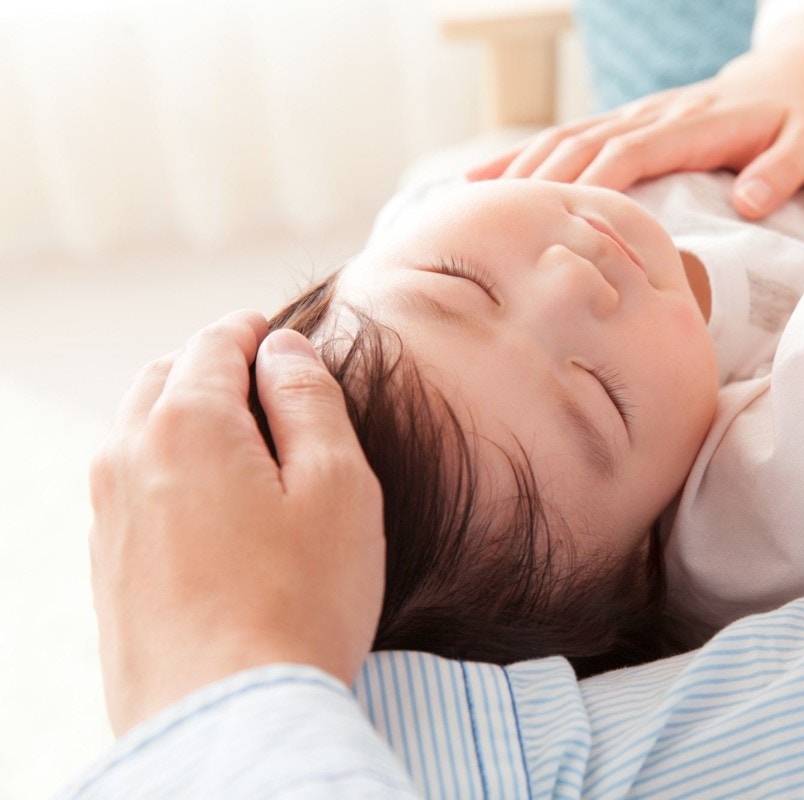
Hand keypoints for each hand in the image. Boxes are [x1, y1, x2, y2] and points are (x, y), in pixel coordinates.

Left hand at [89, 310, 383, 734]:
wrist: (231, 718)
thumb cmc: (301, 602)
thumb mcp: (338, 484)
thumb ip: (309, 399)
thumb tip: (282, 349)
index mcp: (187, 422)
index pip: (215, 342)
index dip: (256, 331)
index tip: (281, 336)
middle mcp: (128, 456)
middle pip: (165, 377)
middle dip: (214, 367)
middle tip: (268, 385)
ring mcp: (107, 514)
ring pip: (140, 429)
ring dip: (188, 416)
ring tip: (245, 445)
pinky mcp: (106, 565)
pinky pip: (131, 484)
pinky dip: (168, 468)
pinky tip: (215, 505)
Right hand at [467, 13, 803, 219]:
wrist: (792, 78)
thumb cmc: (801, 120)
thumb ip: (781, 172)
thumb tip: (748, 199)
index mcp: (696, 125)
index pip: (634, 153)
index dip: (594, 183)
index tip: (559, 219)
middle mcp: (656, 115)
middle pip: (585, 145)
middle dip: (540, 183)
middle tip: (498, 227)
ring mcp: (637, 116)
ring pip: (567, 137)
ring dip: (520, 168)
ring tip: (475, 206)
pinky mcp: (627, 122)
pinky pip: (569, 136)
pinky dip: (526, 156)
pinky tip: (485, 178)